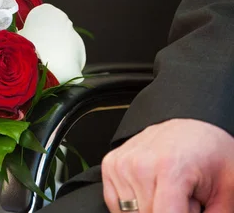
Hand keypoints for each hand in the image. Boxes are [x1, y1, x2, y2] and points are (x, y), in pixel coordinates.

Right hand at [101, 119, 233, 212]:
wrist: (193, 129)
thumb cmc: (210, 155)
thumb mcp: (227, 192)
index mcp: (170, 168)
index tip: (189, 210)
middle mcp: (140, 163)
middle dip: (169, 212)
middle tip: (184, 199)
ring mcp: (122, 164)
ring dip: (150, 209)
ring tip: (168, 193)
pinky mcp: (111, 164)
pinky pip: (116, 204)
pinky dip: (134, 205)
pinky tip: (150, 192)